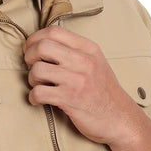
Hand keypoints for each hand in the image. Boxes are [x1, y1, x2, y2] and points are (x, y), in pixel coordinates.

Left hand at [23, 27, 140, 145]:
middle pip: (42, 47)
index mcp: (89, 49)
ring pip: (37, 70)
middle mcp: (84, 61)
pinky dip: (33, 97)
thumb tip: (45, 43)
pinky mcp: (70, 100)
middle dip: (29, 56)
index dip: (35, 39)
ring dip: (31, 79)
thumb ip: (76, 51)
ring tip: (38, 85)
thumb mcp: (97, 63)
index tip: (31, 49)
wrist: (121, 119)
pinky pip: (39, 92)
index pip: (54, 31)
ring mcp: (77, 80)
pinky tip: (38, 99)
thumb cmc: (105, 92)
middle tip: (31, 67)